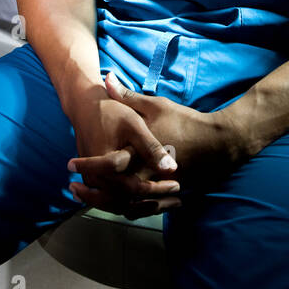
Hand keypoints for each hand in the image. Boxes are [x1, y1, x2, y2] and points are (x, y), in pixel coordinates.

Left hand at [68, 71, 247, 218]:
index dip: (84, 167)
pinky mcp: (168, 195)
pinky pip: (143, 210)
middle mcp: (147, 177)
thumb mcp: (155, 106)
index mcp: (139, 156)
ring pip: (125, 207)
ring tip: (89, 199)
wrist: (218, 143)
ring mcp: (158, 190)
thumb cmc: (185, 122)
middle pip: (110, 196)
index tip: (70, 165)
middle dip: (89, 195)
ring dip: (104, 205)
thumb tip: (106, 78)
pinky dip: (127, 209)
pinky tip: (116, 205)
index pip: (104, 169)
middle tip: (73, 188)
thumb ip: (127, 96)